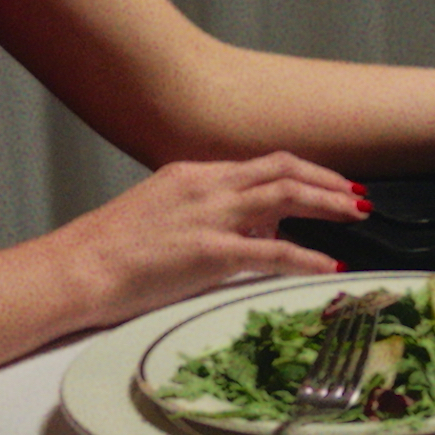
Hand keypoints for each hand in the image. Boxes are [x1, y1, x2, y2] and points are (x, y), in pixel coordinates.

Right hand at [47, 153, 373, 328]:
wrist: (76, 269)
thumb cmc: (107, 251)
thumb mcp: (159, 214)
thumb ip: (201, 214)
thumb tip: (242, 230)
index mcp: (194, 175)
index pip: (261, 165)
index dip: (302, 174)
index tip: (328, 184)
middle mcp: (207, 186)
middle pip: (283, 169)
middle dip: (327, 181)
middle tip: (358, 195)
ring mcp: (210, 217)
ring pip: (287, 196)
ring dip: (329, 204)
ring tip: (357, 215)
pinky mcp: (210, 252)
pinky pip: (273, 252)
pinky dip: (308, 256)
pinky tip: (329, 264)